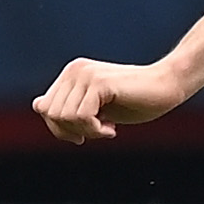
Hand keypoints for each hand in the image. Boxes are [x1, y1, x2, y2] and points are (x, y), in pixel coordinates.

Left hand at [34, 56, 187, 142]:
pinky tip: (112, 128)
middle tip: (98, 132)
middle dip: (71, 132)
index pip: (45, 108)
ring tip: (107, 128)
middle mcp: (75, 70)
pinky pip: (81, 116)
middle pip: (51, 114)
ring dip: (86, 132)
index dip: (60, 129)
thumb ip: (69, 108)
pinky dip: (95, 130)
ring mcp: (86, 75)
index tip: (85, 134)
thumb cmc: (135, 100)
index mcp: (72, 74)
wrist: (167, 87)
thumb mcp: (96, 108)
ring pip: (64, 117)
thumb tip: (37, 105)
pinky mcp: (99, 83)